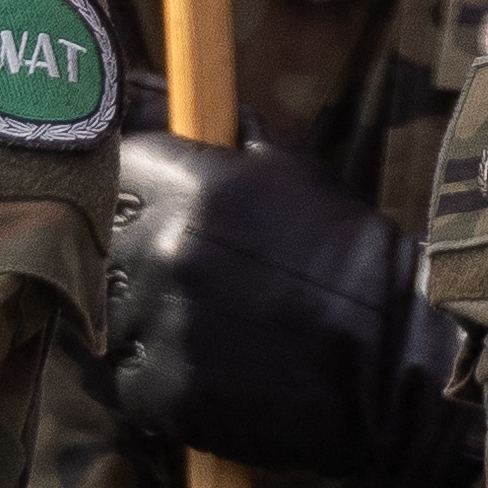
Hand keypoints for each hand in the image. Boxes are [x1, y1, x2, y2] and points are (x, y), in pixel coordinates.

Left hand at [106, 133, 473, 487]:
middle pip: (95, 247)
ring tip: (192, 326)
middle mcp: (164, 253)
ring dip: (135, 320)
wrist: (391, 352)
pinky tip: (200, 369)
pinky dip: (152, 377)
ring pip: (104, 318)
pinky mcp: (166, 393)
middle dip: (123, 258)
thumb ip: (219, 135)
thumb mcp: (288, 168)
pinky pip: (125, 381)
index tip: (135, 203)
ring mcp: (160, 325)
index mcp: (189, 189)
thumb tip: (161, 93)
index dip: (118, 186)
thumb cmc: (345, 252)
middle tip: (168, 275)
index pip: (107, 170)